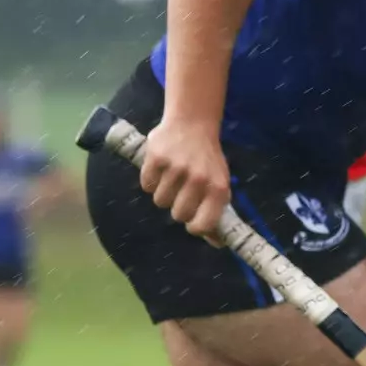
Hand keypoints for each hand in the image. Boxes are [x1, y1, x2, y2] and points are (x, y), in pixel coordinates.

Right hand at [141, 117, 229, 240]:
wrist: (193, 122)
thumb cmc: (207, 160)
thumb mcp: (218, 184)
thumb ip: (216, 213)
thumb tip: (217, 243)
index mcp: (218, 189)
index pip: (202, 225)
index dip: (194, 226)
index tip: (192, 219)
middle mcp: (199, 179)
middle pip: (177, 215)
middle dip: (177, 207)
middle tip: (182, 191)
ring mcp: (177, 168)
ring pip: (160, 201)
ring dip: (163, 193)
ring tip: (172, 176)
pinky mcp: (157, 158)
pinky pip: (146, 185)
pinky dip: (150, 180)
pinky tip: (161, 168)